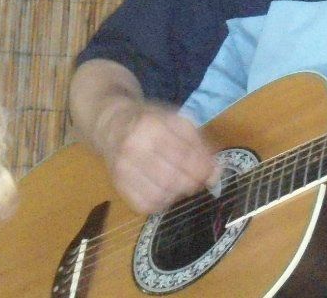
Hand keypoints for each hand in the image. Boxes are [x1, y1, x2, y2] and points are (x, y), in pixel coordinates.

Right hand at [92, 98, 218, 214]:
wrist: (111, 124)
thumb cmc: (150, 121)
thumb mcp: (177, 121)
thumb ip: (199, 145)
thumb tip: (215, 174)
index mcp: (152, 125)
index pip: (183, 155)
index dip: (201, 170)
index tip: (210, 175)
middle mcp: (135, 147)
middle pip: (172, 178)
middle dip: (191, 184)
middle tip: (195, 182)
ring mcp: (123, 168)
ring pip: (159, 195)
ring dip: (176, 194)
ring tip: (179, 185)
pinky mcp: (117, 184)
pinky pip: (145, 205)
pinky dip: (161, 203)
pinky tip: (163, 191)